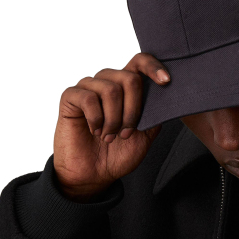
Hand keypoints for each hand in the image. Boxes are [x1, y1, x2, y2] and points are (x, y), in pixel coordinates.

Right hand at [52, 52, 169, 201]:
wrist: (94, 175)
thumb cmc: (117, 155)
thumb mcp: (145, 137)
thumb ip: (155, 115)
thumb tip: (167, 98)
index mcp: (126, 89)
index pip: (140, 62)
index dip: (153, 66)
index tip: (166, 81)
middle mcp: (108, 83)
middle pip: (129, 78)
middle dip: (133, 110)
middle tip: (126, 133)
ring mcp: (89, 88)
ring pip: (110, 89)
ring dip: (114, 119)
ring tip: (109, 136)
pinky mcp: (71, 97)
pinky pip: (88, 98)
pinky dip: (96, 119)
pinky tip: (94, 130)